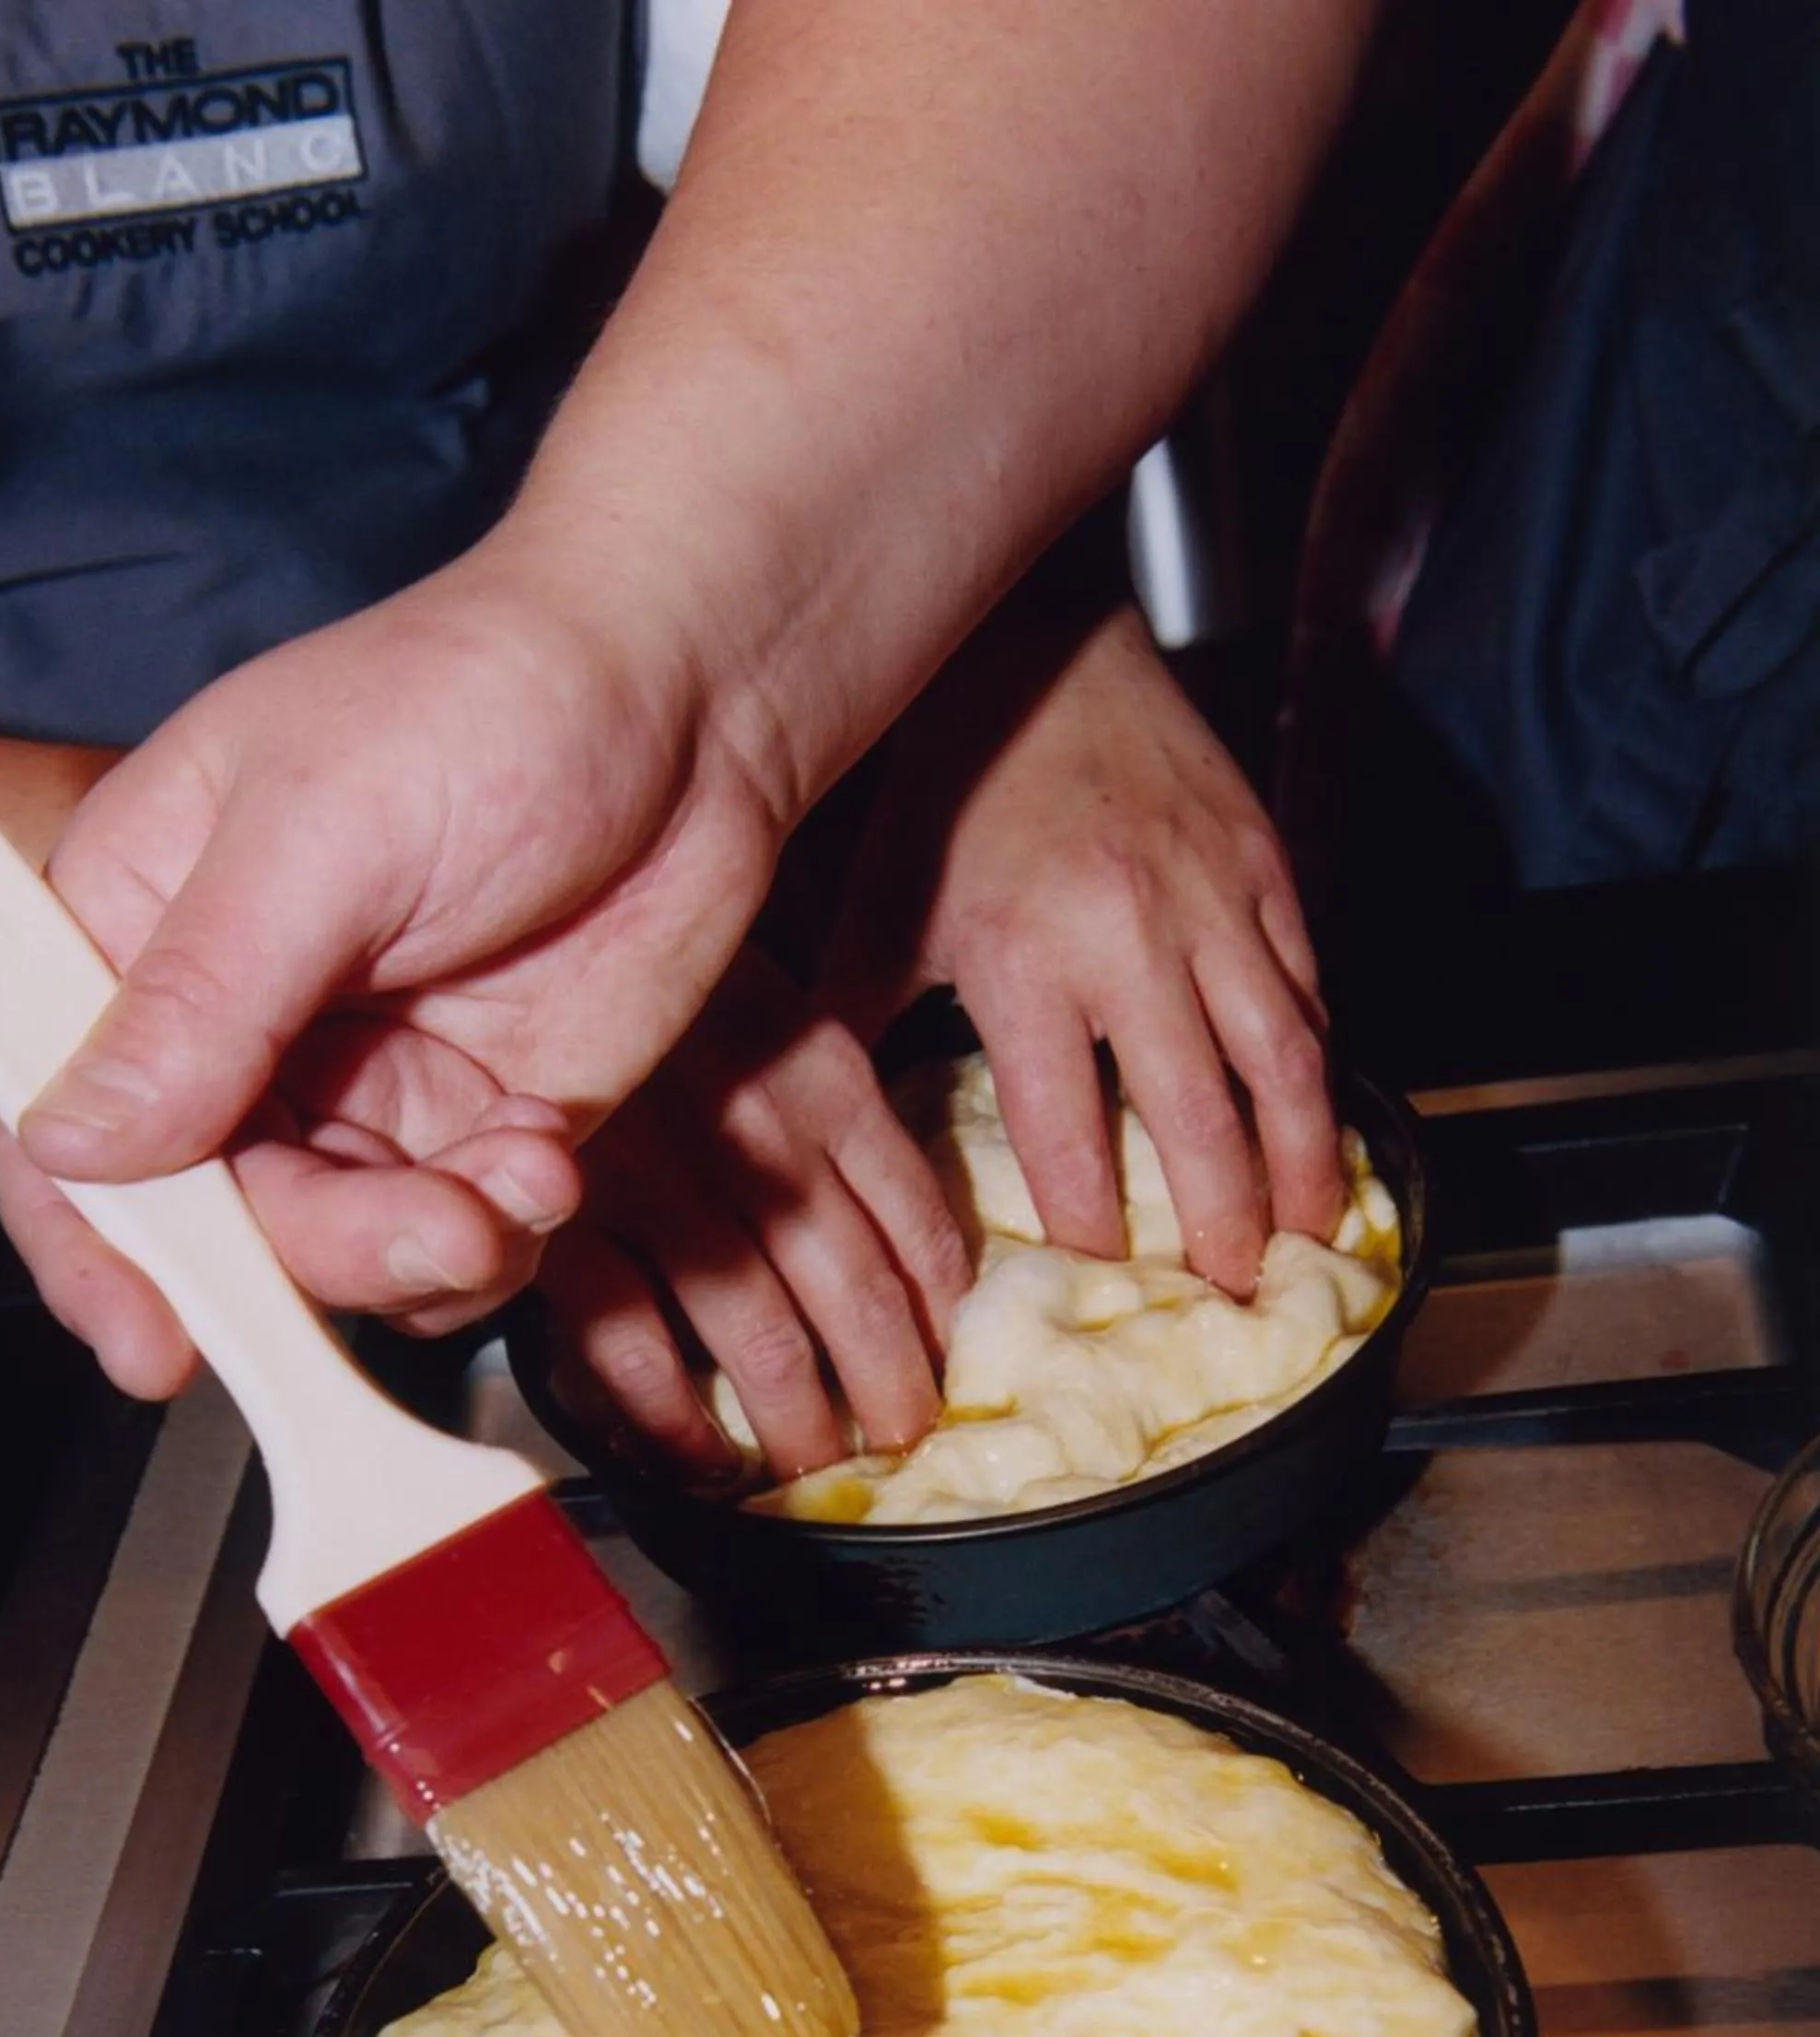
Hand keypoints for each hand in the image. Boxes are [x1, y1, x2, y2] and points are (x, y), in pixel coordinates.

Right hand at [0, 540, 790, 1393]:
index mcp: (135, 931)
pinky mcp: (466, 1124)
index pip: (60, 1124)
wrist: (689, 696)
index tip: (158, 1345)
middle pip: (215, 1220)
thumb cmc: (486, 698)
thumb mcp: (321, 833)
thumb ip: (202, 998)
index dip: (92, 1248)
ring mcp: (353, 1088)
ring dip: (430, 1251)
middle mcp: (231, 1032)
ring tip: (523, 1175)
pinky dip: (502, 1231)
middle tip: (438, 1228)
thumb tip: (75, 1142)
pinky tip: (552, 1155)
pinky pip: (449, 1246)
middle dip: (326, 1252)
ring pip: (339, 1254)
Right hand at [536, 948, 971, 1480]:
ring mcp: (660, 1180)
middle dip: (887, 1385)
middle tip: (901, 1440)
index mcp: (824, 1078)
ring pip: (757, 1328)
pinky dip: (675, 1416)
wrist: (525, 937)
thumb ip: (836, 1107)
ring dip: (796, 1416)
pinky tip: (703, 1458)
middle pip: (850, 1289)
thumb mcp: (773, 1006)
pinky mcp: (567, 1223)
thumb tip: (904, 1235)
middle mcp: (757, 1134)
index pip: (915, 1221)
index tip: (952, 1366)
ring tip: (816, 1465)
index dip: (942, 1313)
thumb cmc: (660, 985)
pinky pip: (635, 1345)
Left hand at [826, 600, 1342, 1294]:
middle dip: (1223, 1213)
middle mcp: (1131, 937)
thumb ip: (861, 1025)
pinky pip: (1307, 979)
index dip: (1089, 1217)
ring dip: (1304, 1151)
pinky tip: (1317, 1111)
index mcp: (1024, 959)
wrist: (1039, 645)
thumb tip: (825, 1130)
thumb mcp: (880, 909)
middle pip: (1197, 1110)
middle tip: (1235, 1285)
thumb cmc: (947, 786)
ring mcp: (1212, 899)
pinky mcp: (1263, 863)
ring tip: (1314, 1227)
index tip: (1100, 1275)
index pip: (1065, 1127)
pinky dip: (1317, 1054)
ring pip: (1283, 1051)